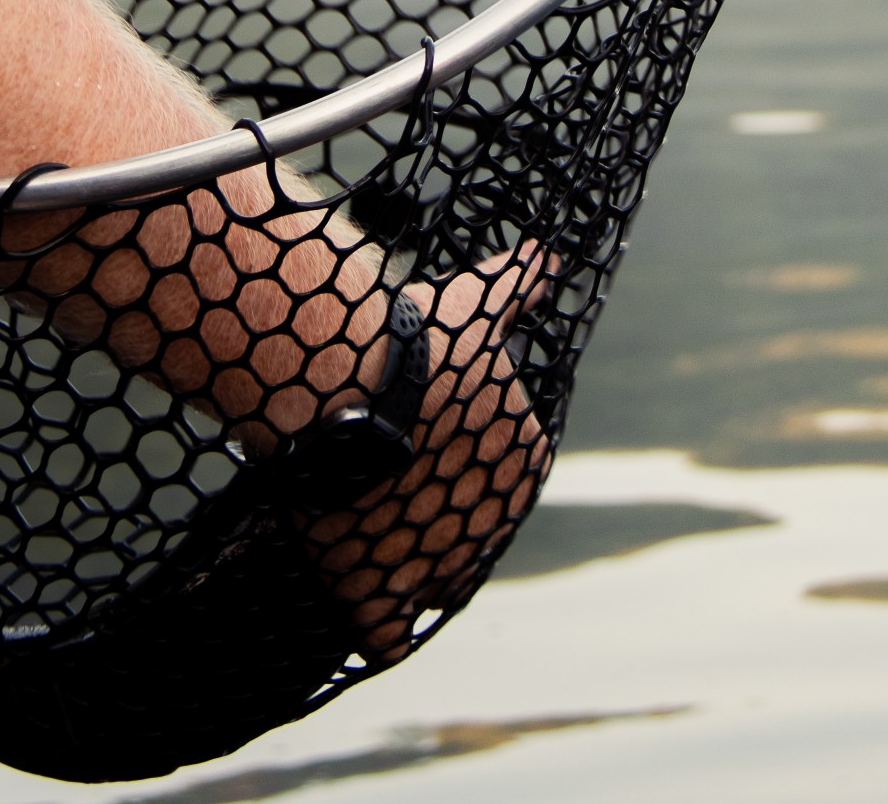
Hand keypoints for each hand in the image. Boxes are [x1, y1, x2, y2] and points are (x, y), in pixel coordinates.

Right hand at [303, 242, 554, 657]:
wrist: (337, 374)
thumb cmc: (407, 338)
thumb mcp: (474, 304)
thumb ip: (516, 285)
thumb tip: (551, 256)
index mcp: (522, 463)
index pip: (493, 478)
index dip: (446, 460)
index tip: (409, 438)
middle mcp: (492, 522)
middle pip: (459, 531)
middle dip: (422, 511)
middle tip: (374, 474)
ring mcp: (437, 566)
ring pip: (423, 579)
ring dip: (395, 557)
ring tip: (353, 516)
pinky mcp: (379, 595)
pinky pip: (386, 631)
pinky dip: (373, 620)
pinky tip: (350, 585)